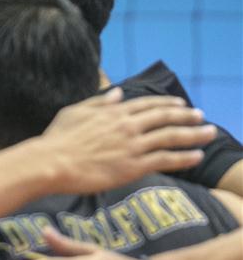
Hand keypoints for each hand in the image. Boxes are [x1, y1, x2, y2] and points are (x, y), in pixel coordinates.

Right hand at [40, 88, 214, 193]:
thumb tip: (118, 93)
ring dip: (194, 134)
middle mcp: (127, 125)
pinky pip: (165, 160)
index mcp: (113, 112)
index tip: (181, 105)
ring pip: (171, 137)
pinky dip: (184, 158)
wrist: (51, 163)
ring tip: (209, 134)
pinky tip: (196, 156)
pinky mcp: (133, 166)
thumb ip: (98, 102)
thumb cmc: (56, 139)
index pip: (148, 105)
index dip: (167, 104)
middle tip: (201, 117)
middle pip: (165, 118)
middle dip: (187, 117)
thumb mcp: (73, 112)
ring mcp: (132, 146)